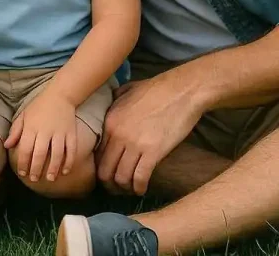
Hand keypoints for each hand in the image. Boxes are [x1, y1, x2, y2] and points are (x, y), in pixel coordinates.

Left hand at [4, 88, 76, 182]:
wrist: (60, 95)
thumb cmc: (39, 106)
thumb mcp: (24, 115)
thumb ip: (15, 131)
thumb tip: (7, 146)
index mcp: (31, 127)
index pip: (26, 149)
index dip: (23, 162)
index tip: (22, 173)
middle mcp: (45, 131)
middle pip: (40, 154)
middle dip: (36, 168)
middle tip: (34, 179)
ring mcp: (59, 132)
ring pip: (56, 154)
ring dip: (53, 168)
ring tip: (49, 178)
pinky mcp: (71, 133)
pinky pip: (71, 150)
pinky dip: (69, 162)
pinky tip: (65, 171)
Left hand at [97, 73, 202, 195]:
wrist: (181, 91)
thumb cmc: (156, 89)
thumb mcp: (127, 90)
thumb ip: (114, 99)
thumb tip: (109, 103)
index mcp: (109, 121)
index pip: (97, 153)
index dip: (102, 167)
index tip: (109, 174)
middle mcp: (117, 134)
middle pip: (105, 169)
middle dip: (109, 183)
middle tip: (118, 188)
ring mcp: (134, 144)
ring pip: (120, 178)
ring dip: (125, 188)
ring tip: (131, 189)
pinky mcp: (153, 152)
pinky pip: (139, 178)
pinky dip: (139, 187)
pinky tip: (142, 188)